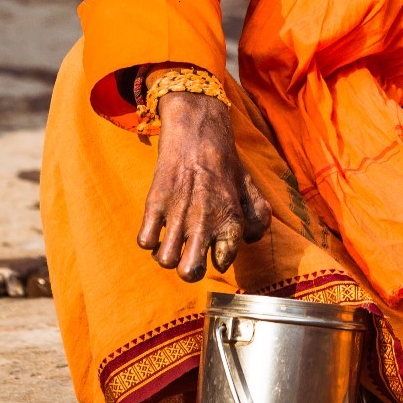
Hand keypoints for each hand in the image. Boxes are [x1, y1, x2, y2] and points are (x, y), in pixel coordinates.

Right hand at [136, 92, 271, 280]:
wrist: (197, 130)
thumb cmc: (225, 162)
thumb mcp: (249, 186)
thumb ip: (258, 217)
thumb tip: (251, 241)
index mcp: (230, 219)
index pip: (223, 261)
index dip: (218, 258)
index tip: (214, 248)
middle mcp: (204, 220)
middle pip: (190, 272)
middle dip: (189, 270)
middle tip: (189, 256)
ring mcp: (178, 213)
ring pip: (165, 260)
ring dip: (167, 255)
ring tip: (172, 242)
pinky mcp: (155, 202)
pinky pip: (145, 241)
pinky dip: (149, 240)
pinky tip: (158, 228)